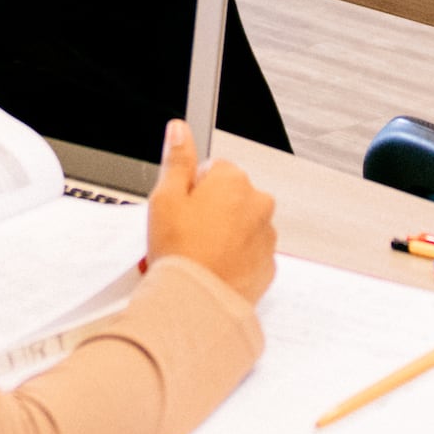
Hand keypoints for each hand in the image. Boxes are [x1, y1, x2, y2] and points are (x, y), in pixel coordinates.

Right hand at [142, 121, 276, 306]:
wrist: (197, 303)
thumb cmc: (181, 252)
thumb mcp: (165, 199)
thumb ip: (176, 160)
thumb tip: (179, 130)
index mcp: (233, 181)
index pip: (214, 168)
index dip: (192, 188)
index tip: (181, 208)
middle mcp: (258, 203)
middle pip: (231, 195)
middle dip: (211, 209)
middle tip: (185, 233)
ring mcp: (266, 235)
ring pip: (242, 224)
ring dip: (225, 233)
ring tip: (198, 254)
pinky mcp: (268, 264)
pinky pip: (250, 252)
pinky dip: (235, 257)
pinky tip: (213, 268)